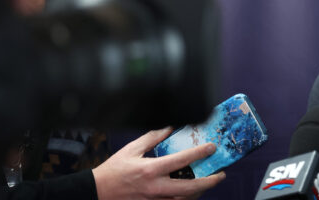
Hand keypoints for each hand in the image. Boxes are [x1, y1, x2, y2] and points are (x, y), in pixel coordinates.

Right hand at [92, 127, 225, 199]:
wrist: (97, 192)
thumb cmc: (113, 170)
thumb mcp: (132, 149)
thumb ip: (153, 137)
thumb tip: (170, 127)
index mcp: (151, 169)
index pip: (182, 160)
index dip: (200, 153)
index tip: (211, 147)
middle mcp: (155, 187)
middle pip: (189, 187)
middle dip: (209, 182)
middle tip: (221, 174)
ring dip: (200, 192)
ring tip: (209, 183)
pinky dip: (185, 199)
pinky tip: (191, 193)